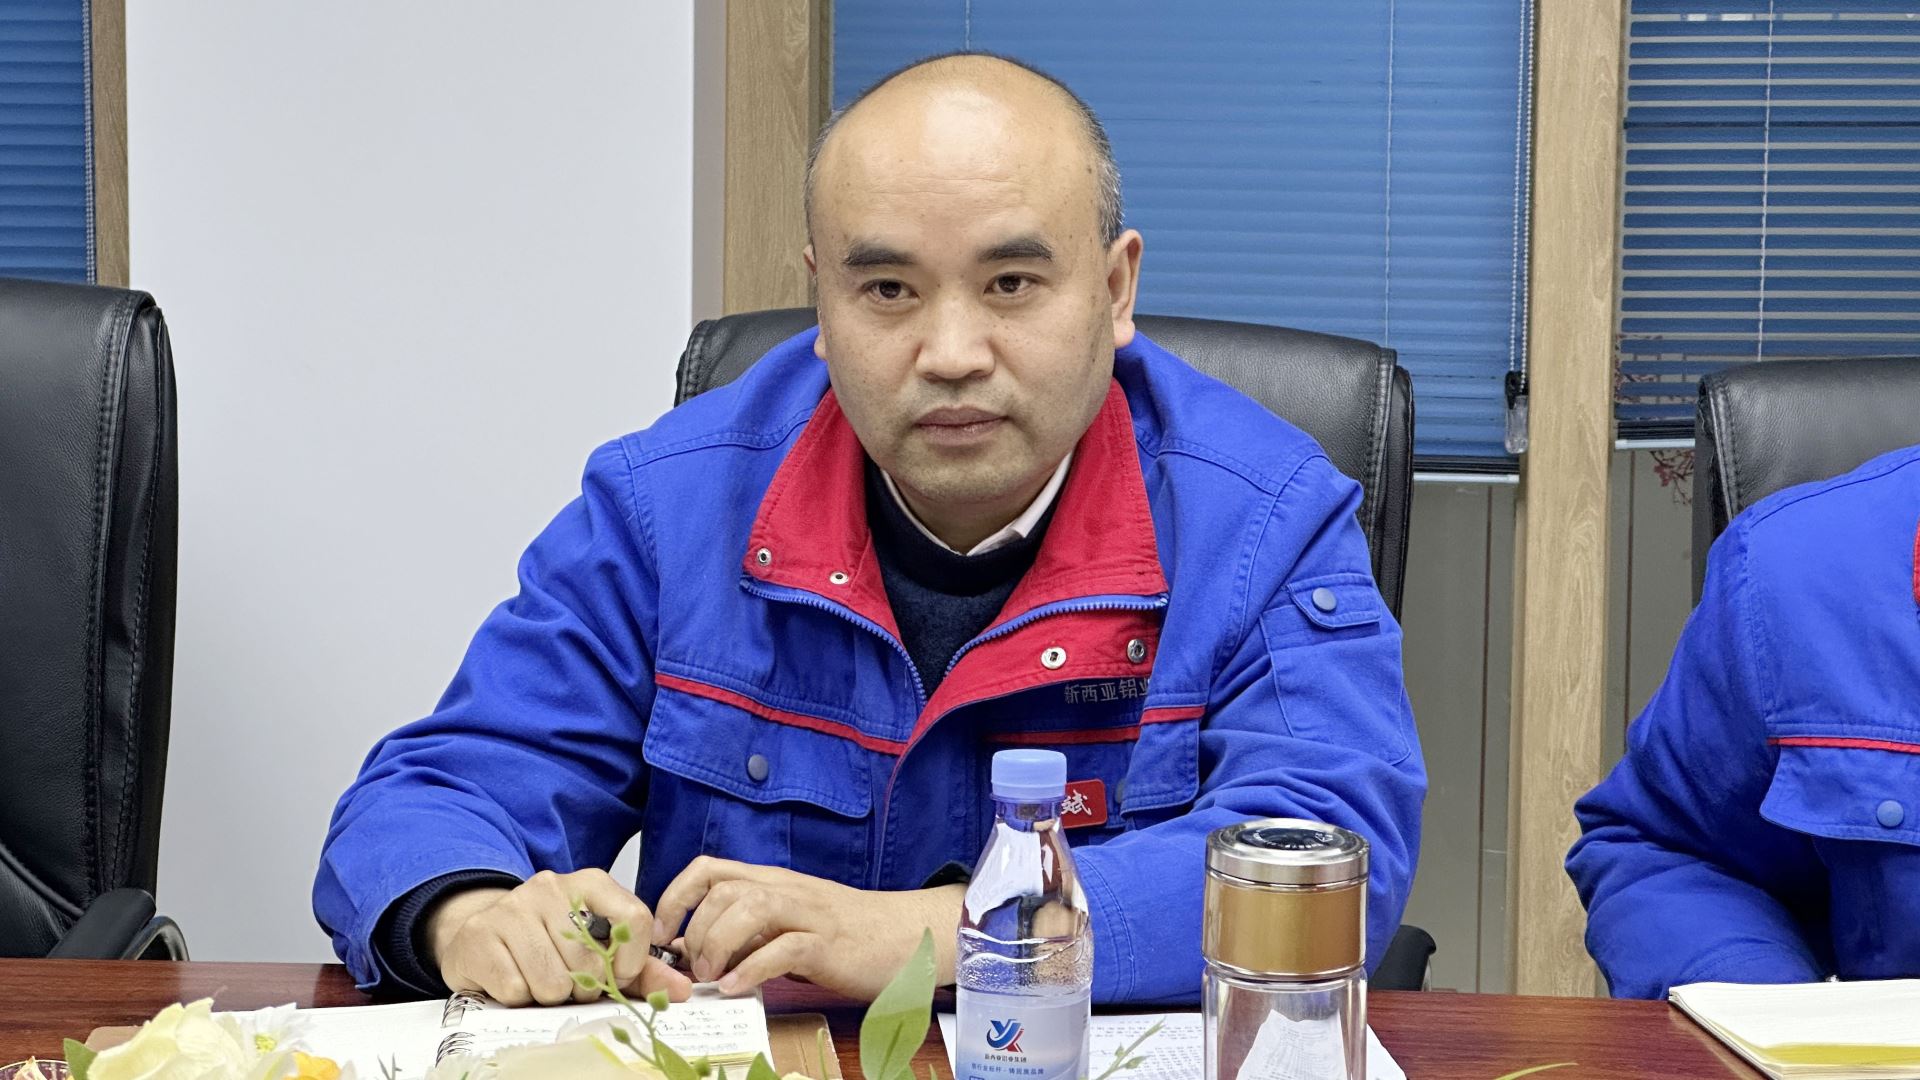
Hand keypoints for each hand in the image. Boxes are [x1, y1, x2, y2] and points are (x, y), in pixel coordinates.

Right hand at [425, 869, 693, 1006]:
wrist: (483, 930)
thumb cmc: (548, 937)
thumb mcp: (597, 944)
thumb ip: (641, 968)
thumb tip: (682, 989)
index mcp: (590, 883)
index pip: (634, 916)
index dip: (632, 958)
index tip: (621, 974)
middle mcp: (551, 887)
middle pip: (591, 963)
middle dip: (583, 986)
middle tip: (568, 977)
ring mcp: (513, 908)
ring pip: (553, 983)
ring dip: (550, 994)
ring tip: (540, 977)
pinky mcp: (482, 936)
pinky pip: (516, 990)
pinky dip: (519, 996)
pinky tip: (515, 977)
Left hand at [651, 857, 961, 1000]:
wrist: (908, 933)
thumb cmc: (847, 932)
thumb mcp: (788, 922)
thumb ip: (747, 928)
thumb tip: (691, 947)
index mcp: (773, 881)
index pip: (709, 869)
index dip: (675, 896)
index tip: (662, 932)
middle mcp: (787, 889)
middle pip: (723, 890)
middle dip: (695, 930)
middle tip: (695, 968)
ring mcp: (809, 914)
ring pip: (749, 909)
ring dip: (718, 945)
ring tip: (713, 977)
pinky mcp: (829, 944)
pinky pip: (783, 949)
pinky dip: (751, 969)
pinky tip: (737, 987)